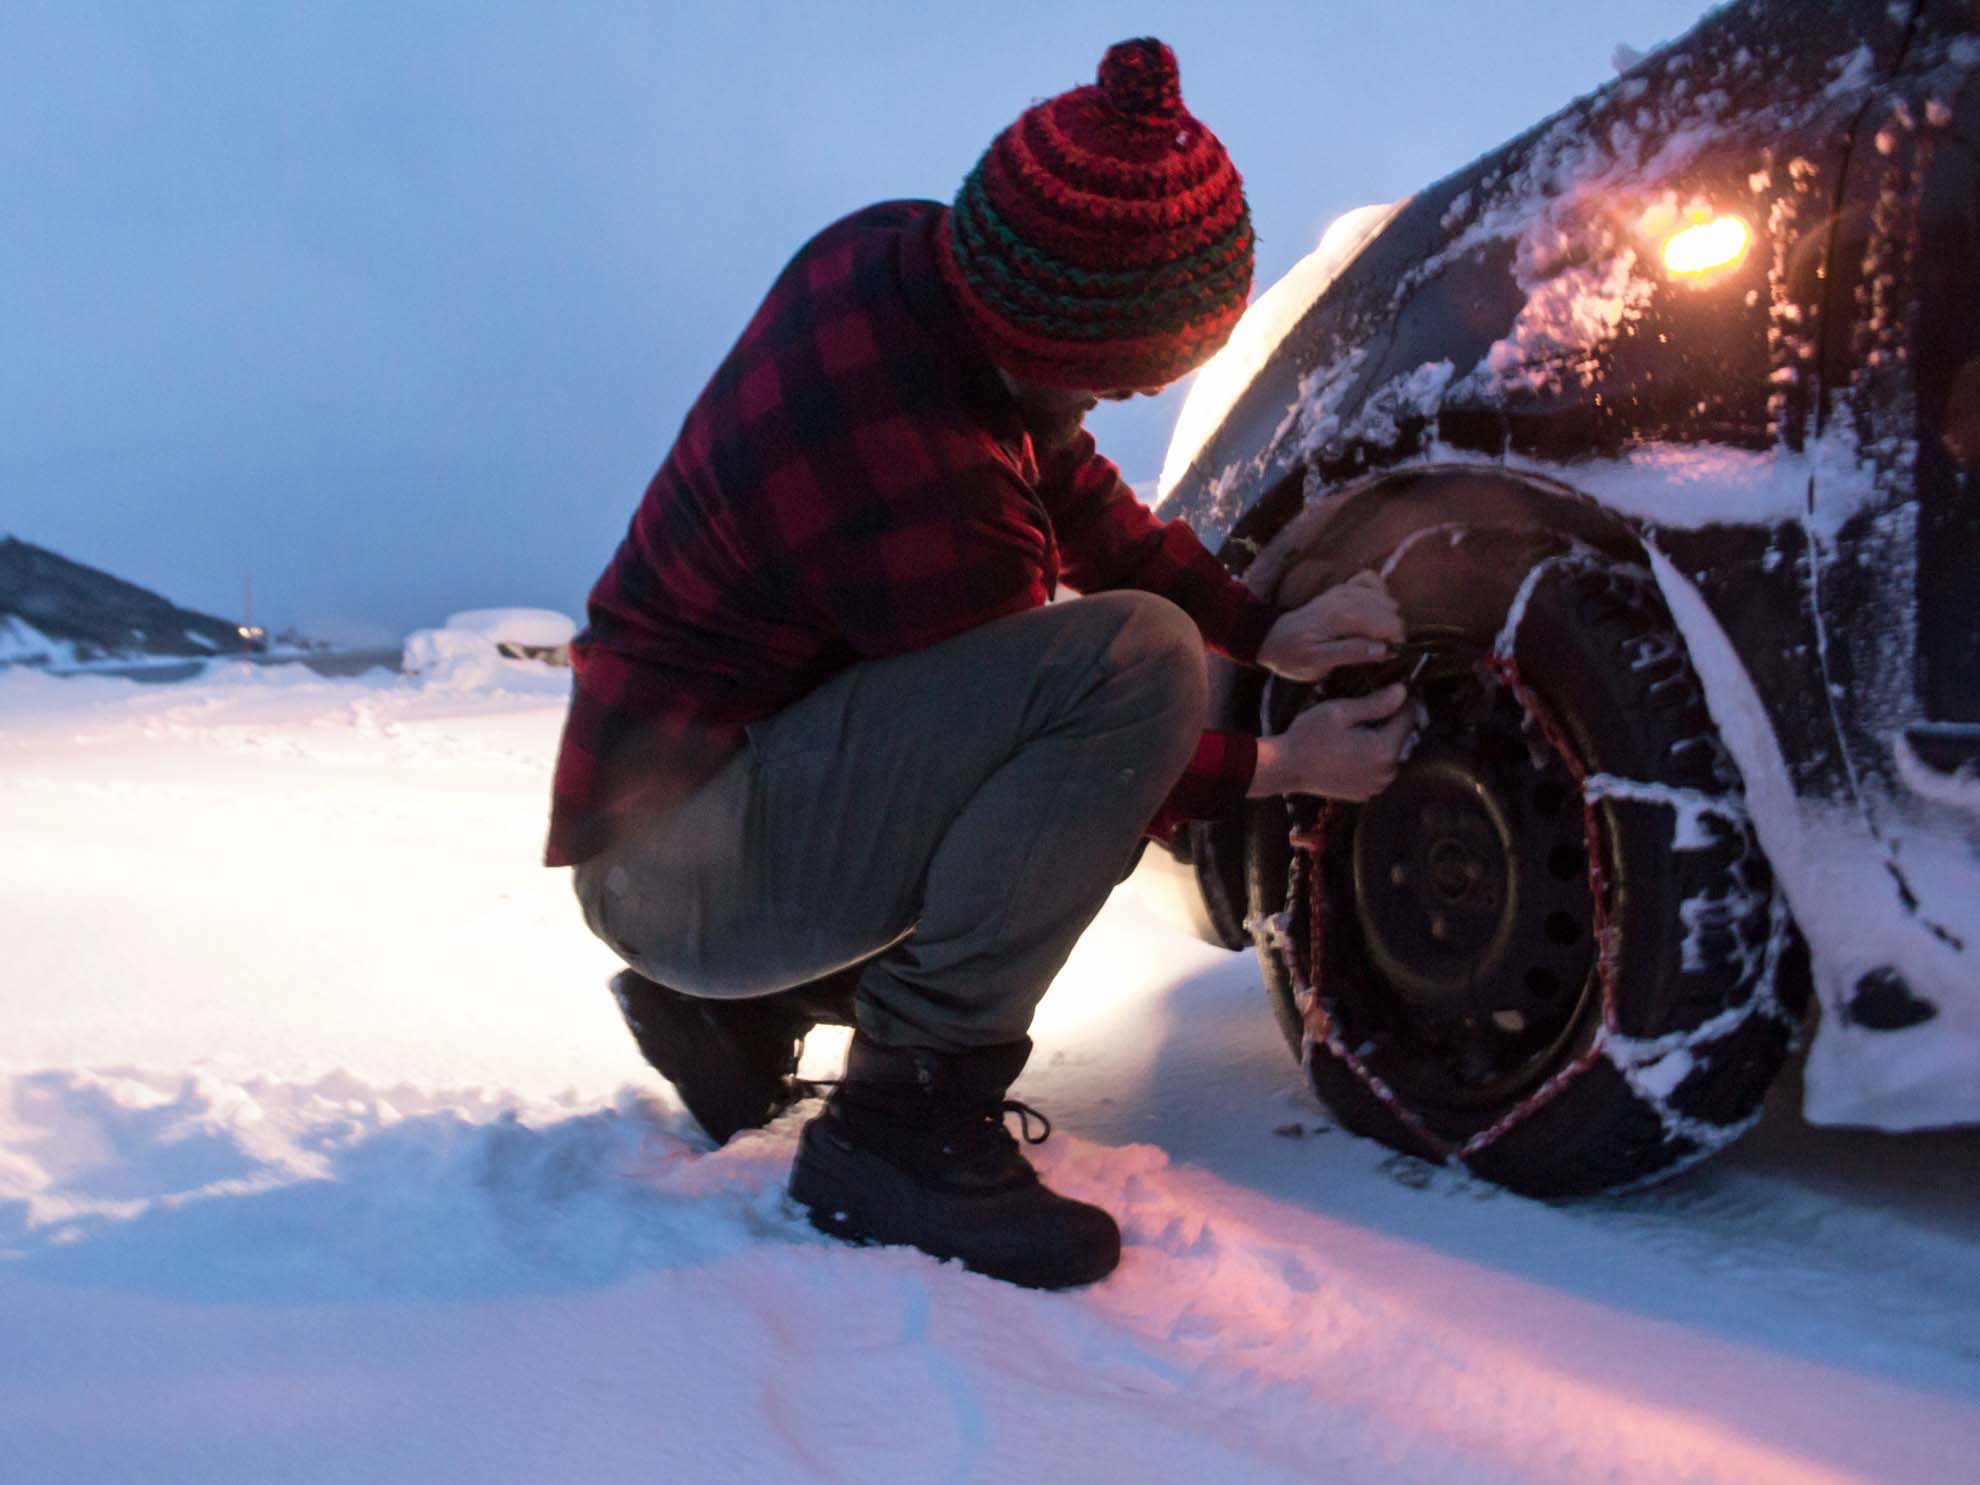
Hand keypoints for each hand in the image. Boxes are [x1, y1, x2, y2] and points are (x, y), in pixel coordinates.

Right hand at [1248, 683, 1420, 800]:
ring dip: (1384, 742)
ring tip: (1362, 728)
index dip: (1405, 701)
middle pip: (1402, 739)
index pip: (1408, 719)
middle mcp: (1386, 772)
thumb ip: (1376, 703)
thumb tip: (1403, 691)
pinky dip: (1372, 759)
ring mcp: (1375, 786)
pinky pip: (1378, 771)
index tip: (1397, 688)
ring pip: (1391, 756)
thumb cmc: (1310, 736)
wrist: (1286, 768)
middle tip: (1375, 707)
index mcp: (1385, 750)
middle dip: (1393, 722)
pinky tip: (1354, 749)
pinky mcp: (1364, 793)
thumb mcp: (1341, 712)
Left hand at [1255, 570, 1404, 682]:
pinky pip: (1372, 581)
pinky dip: (1379, 594)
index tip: (1390, 654)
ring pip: (1385, 597)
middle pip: (1389, 609)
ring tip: (1376, 635)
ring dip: (1388, 616)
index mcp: (1340, 618)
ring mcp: (1344, 590)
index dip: (1395, 639)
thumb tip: (1383, 649)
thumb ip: (1351, 653)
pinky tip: (1373, 611)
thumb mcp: (1318, 663)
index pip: (1385, 622)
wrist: (1272, 639)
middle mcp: (1345, 598)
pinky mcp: (1342, 588)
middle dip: (1393, 630)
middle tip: (1383, 649)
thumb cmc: (1294, 656)